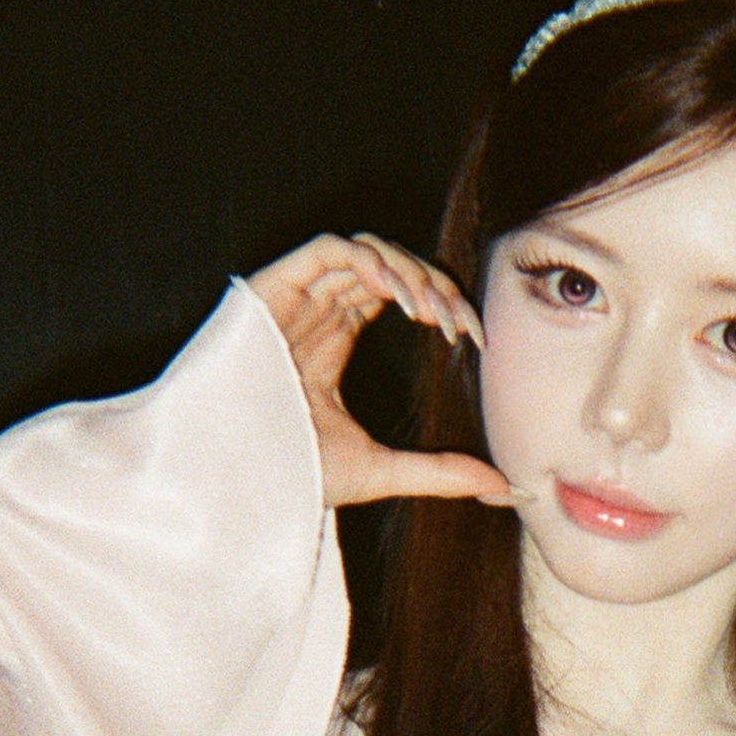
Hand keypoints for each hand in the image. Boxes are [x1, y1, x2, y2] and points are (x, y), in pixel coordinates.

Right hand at [247, 234, 518, 510]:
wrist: (233, 480)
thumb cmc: (289, 473)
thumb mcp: (379, 469)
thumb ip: (438, 471)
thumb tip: (502, 485)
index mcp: (335, 339)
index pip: (398, 293)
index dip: (441, 302)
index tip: (473, 337)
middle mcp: (317, 312)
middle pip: (388, 265)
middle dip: (432, 284)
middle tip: (457, 324)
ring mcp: (296, 299)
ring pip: (364, 250)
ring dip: (407, 272)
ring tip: (429, 313)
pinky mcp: (274, 291)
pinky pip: (328, 250)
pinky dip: (368, 260)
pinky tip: (397, 294)